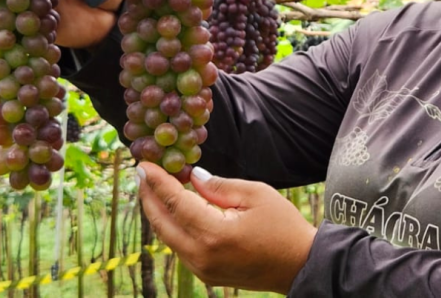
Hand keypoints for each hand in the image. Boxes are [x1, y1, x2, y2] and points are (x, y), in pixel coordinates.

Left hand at [137, 162, 316, 293]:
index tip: (143, 165)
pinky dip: (172, 226)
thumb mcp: (256, 194)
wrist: (299, 265)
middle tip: (141, 174)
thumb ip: (219, 185)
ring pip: (168, 237)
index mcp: (214, 233)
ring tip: (154, 188)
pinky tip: (174, 209)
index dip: (157, 182)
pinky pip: (180, 247)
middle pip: (162, 223)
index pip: (175, 203)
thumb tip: (191, 176)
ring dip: (158, 212)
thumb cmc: (283, 227)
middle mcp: (202, 256)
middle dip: (148, 197)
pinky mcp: (206, 275)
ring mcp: (202, 269)